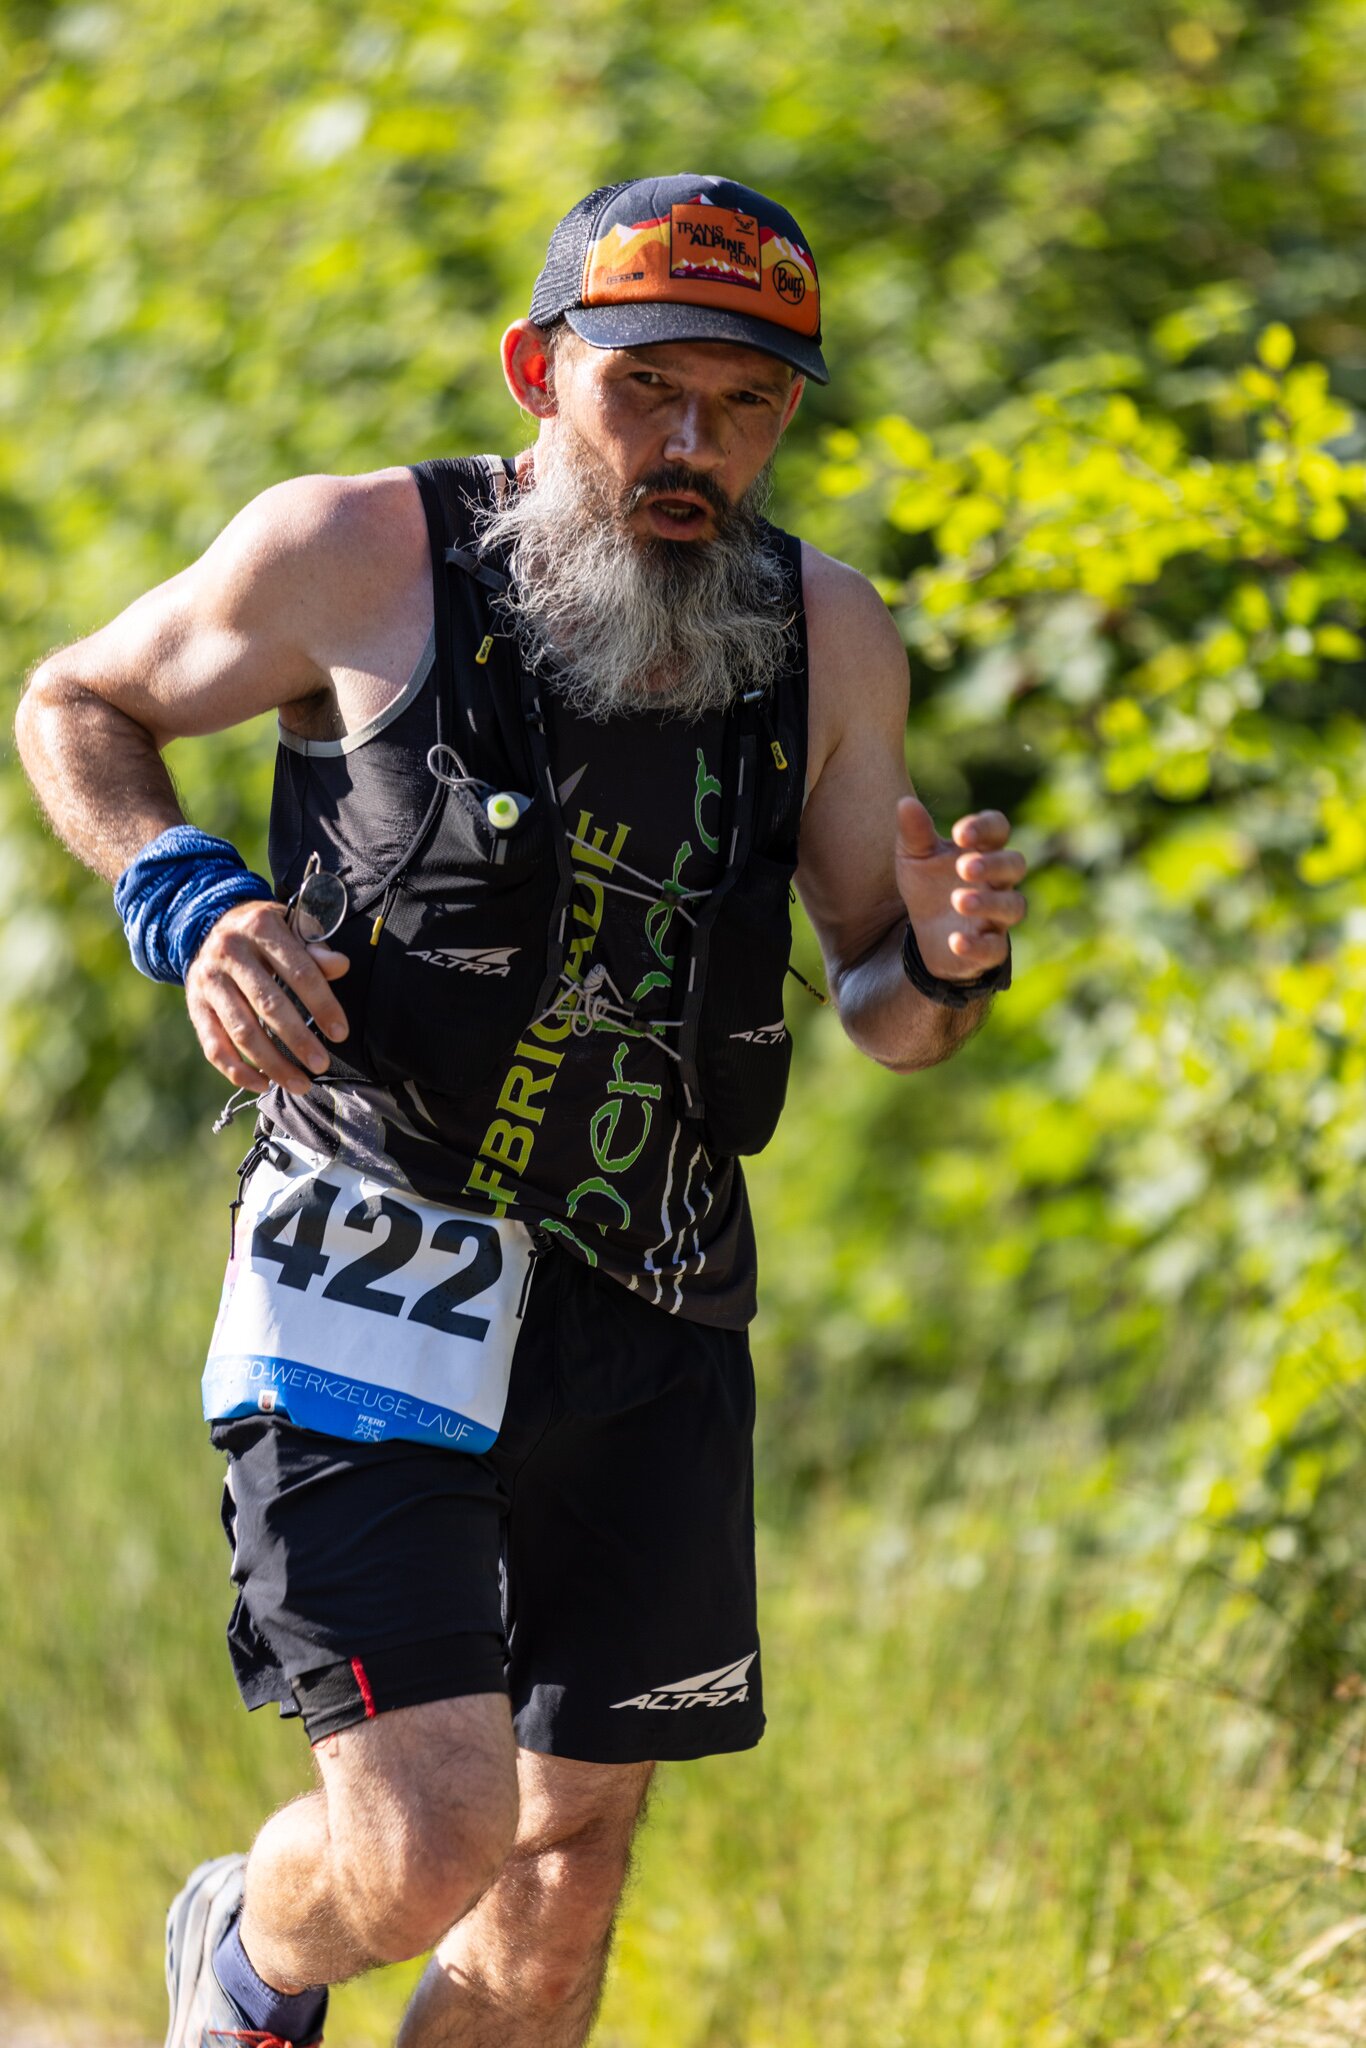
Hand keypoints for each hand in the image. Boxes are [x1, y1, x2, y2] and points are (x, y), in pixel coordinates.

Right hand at [184, 898, 349, 1093]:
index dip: (322, 1004)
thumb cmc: (264, 934)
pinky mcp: (195, 1006)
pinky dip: (237, 1071)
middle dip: (298, 1040)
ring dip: (272, 1064)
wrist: (210, 926)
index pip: (298, 971)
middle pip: (268, 1005)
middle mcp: (229, 953)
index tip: (340, 1033)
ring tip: (301, 1084)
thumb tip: (340, 966)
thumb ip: (315, 950)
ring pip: (242, 1031)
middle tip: (321, 1065)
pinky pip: (214, 1046)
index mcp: (260, 928)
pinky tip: (263, 1084)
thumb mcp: (291, 927)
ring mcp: (208, 981)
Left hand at [895, 797, 1026, 979]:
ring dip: (988, 902)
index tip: (959, 834)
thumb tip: (905, 803)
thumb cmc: (928, 886)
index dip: (985, 827)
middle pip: (1015, 865)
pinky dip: (977, 946)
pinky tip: (955, 942)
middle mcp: (998, 882)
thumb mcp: (914, 858)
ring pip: (1013, 906)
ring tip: (959, 901)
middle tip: (964, 867)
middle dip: (993, 864)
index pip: (998, 829)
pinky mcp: (990, 949)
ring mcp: (997, 916)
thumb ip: (914, 833)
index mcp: (982, 851)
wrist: (925, 935)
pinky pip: (995, 949)